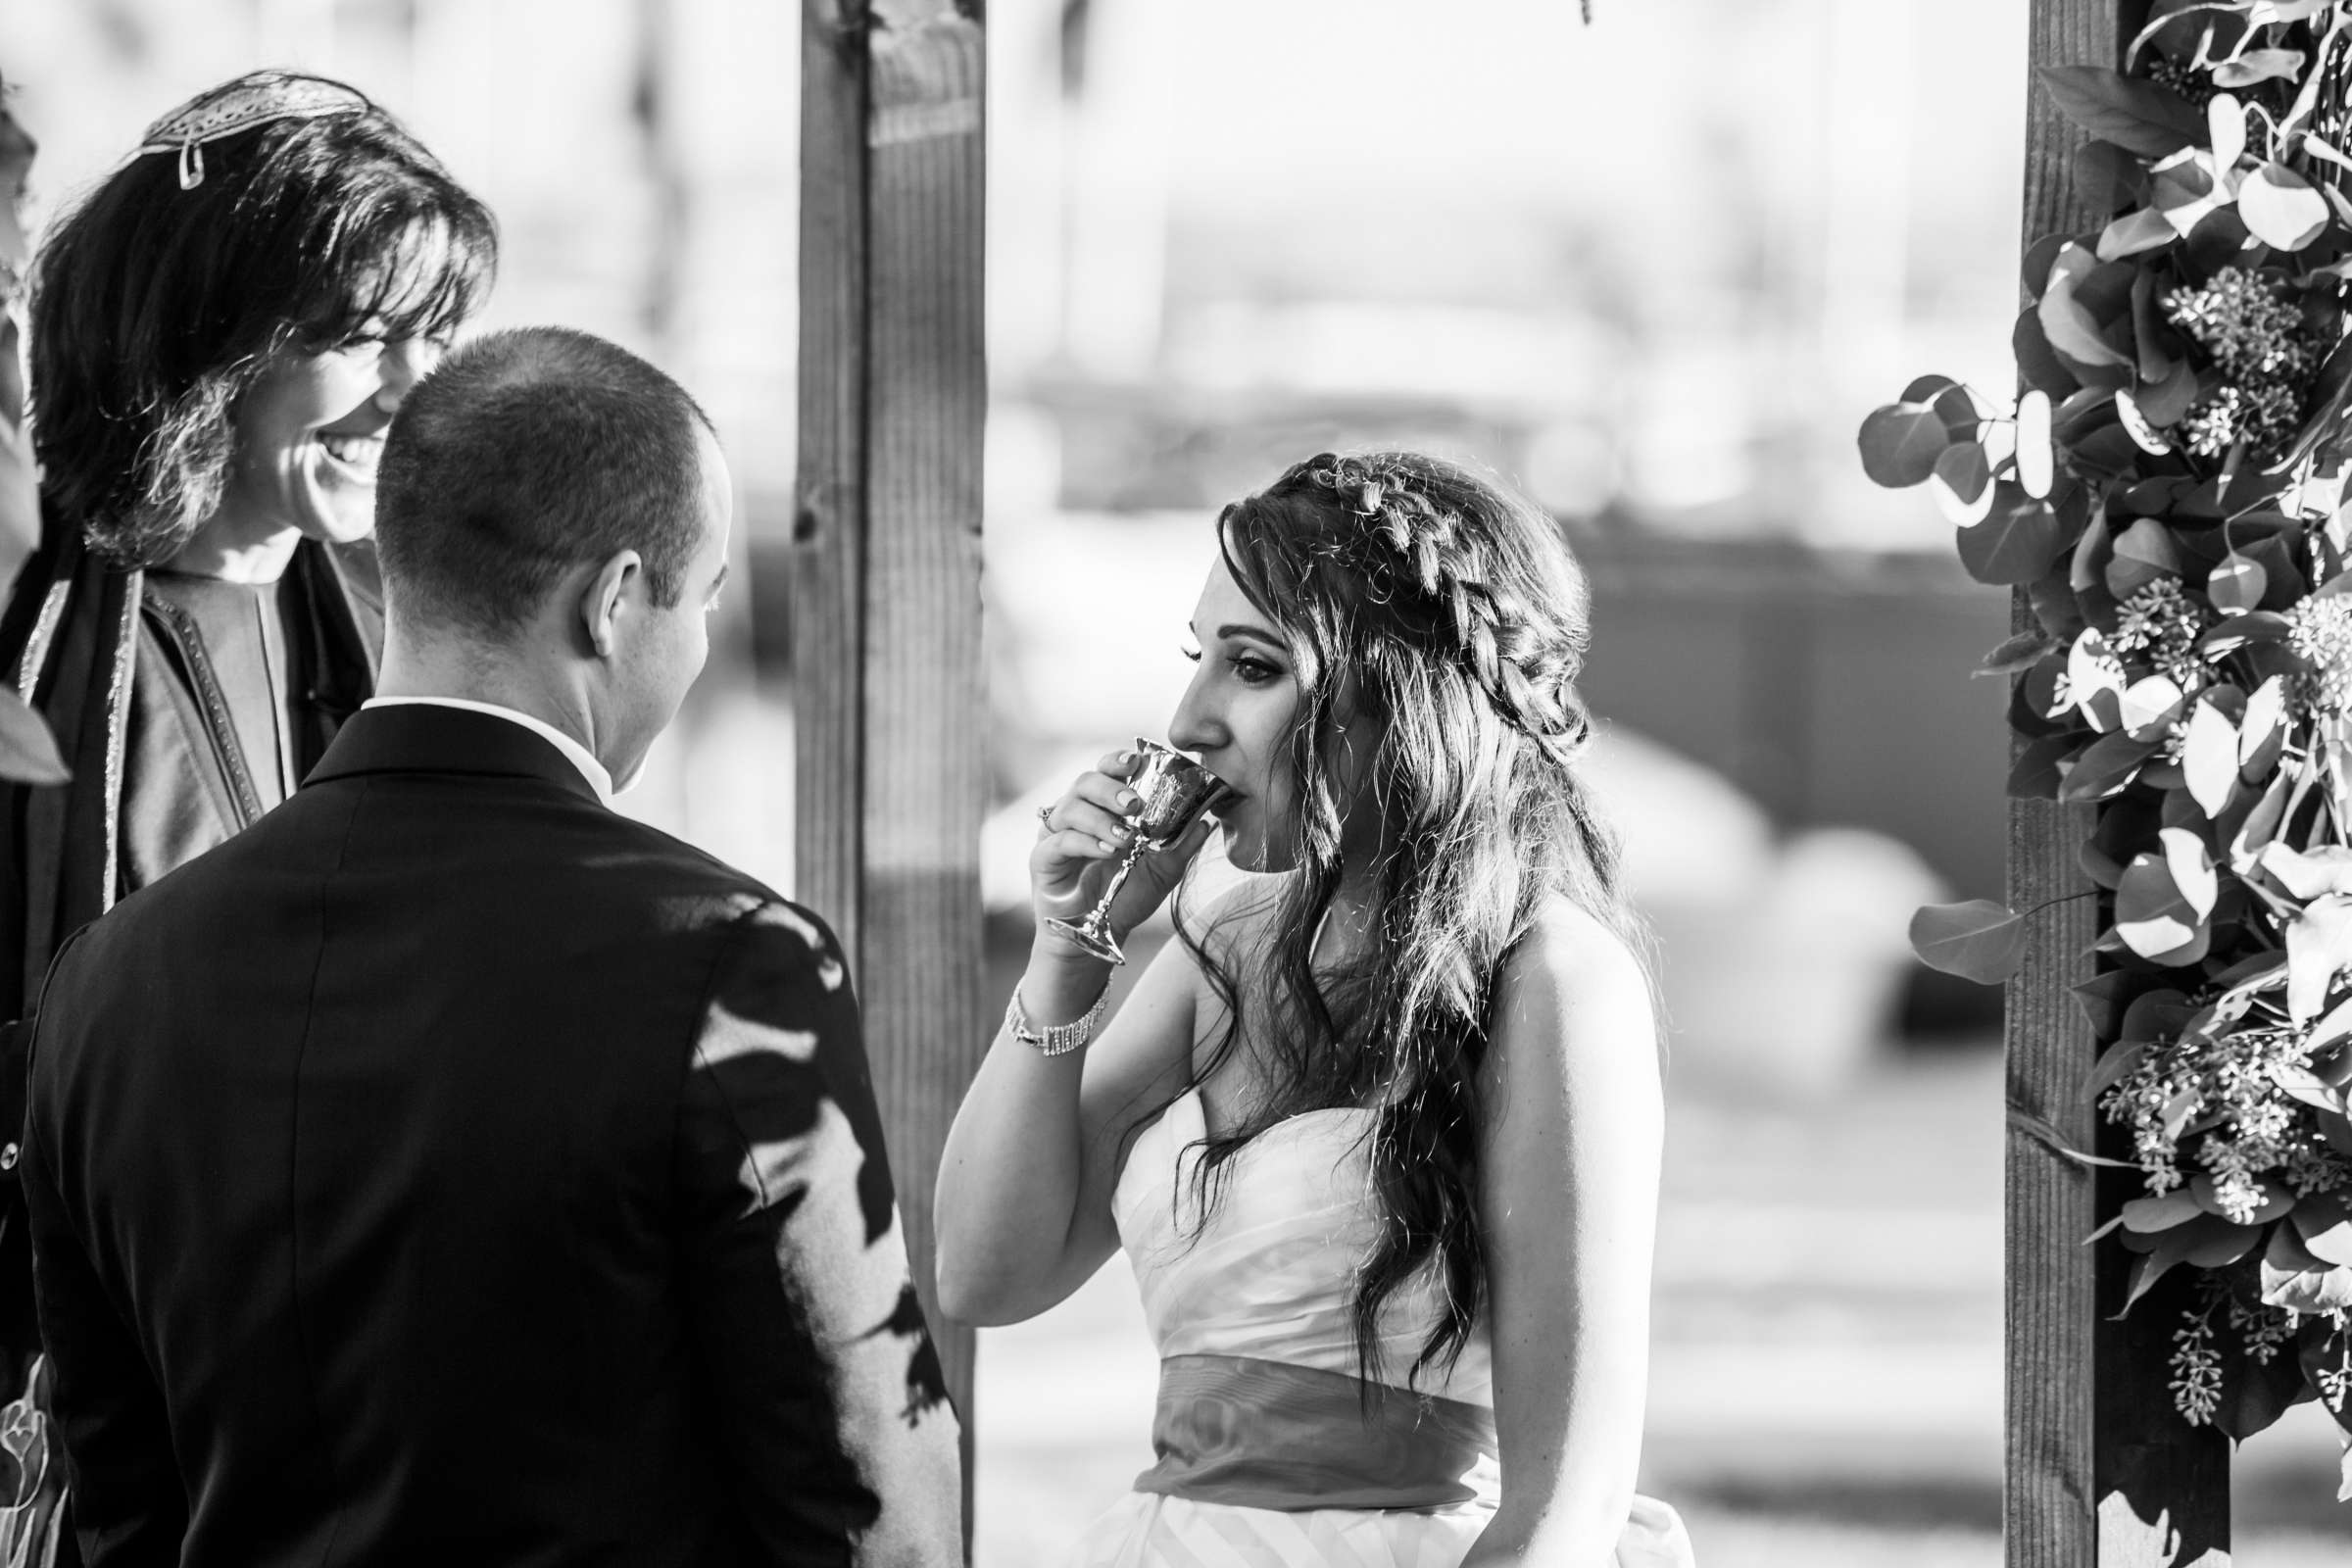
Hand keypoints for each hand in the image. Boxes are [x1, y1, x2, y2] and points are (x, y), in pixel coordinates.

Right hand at [1030, 746, 1217, 950]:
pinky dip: (1084, 842)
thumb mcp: (1163, 872)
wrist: (1095, 936)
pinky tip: (1106, 851)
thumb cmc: (1124, 896)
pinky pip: (1059, 841)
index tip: (1137, 760)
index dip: (1118, 761)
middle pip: (1085, 782)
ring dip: (1100, 818)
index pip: (1106, 771)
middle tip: (1134, 804)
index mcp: (1103, 807)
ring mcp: (1056, 835)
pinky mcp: (1042, 859)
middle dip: (1111, 787)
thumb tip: (1206, 823)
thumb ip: (1181, 847)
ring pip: (1070, 807)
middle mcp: (1076, 814)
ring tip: (1125, 838)